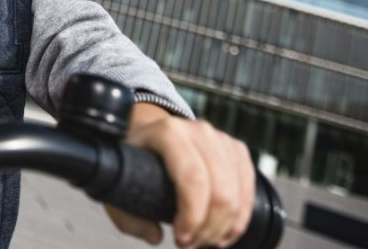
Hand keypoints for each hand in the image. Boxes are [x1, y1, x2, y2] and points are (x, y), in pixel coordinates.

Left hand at [104, 104, 254, 247]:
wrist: (149, 132)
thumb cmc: (135, 158)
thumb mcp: (118, 182)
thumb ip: (129, 217)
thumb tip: (155, 236)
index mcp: (168, 133)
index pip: (193, 179)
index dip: (192, 217)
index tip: (180, 239)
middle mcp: (199, 131)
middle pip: (221, 191)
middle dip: (208, 228)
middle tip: (190, 243)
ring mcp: (221, 138)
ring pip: (237, 195)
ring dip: (224, 227)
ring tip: (204, 239)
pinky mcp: (236, 149)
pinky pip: (249, 189)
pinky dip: (240, 218)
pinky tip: (224, 231)